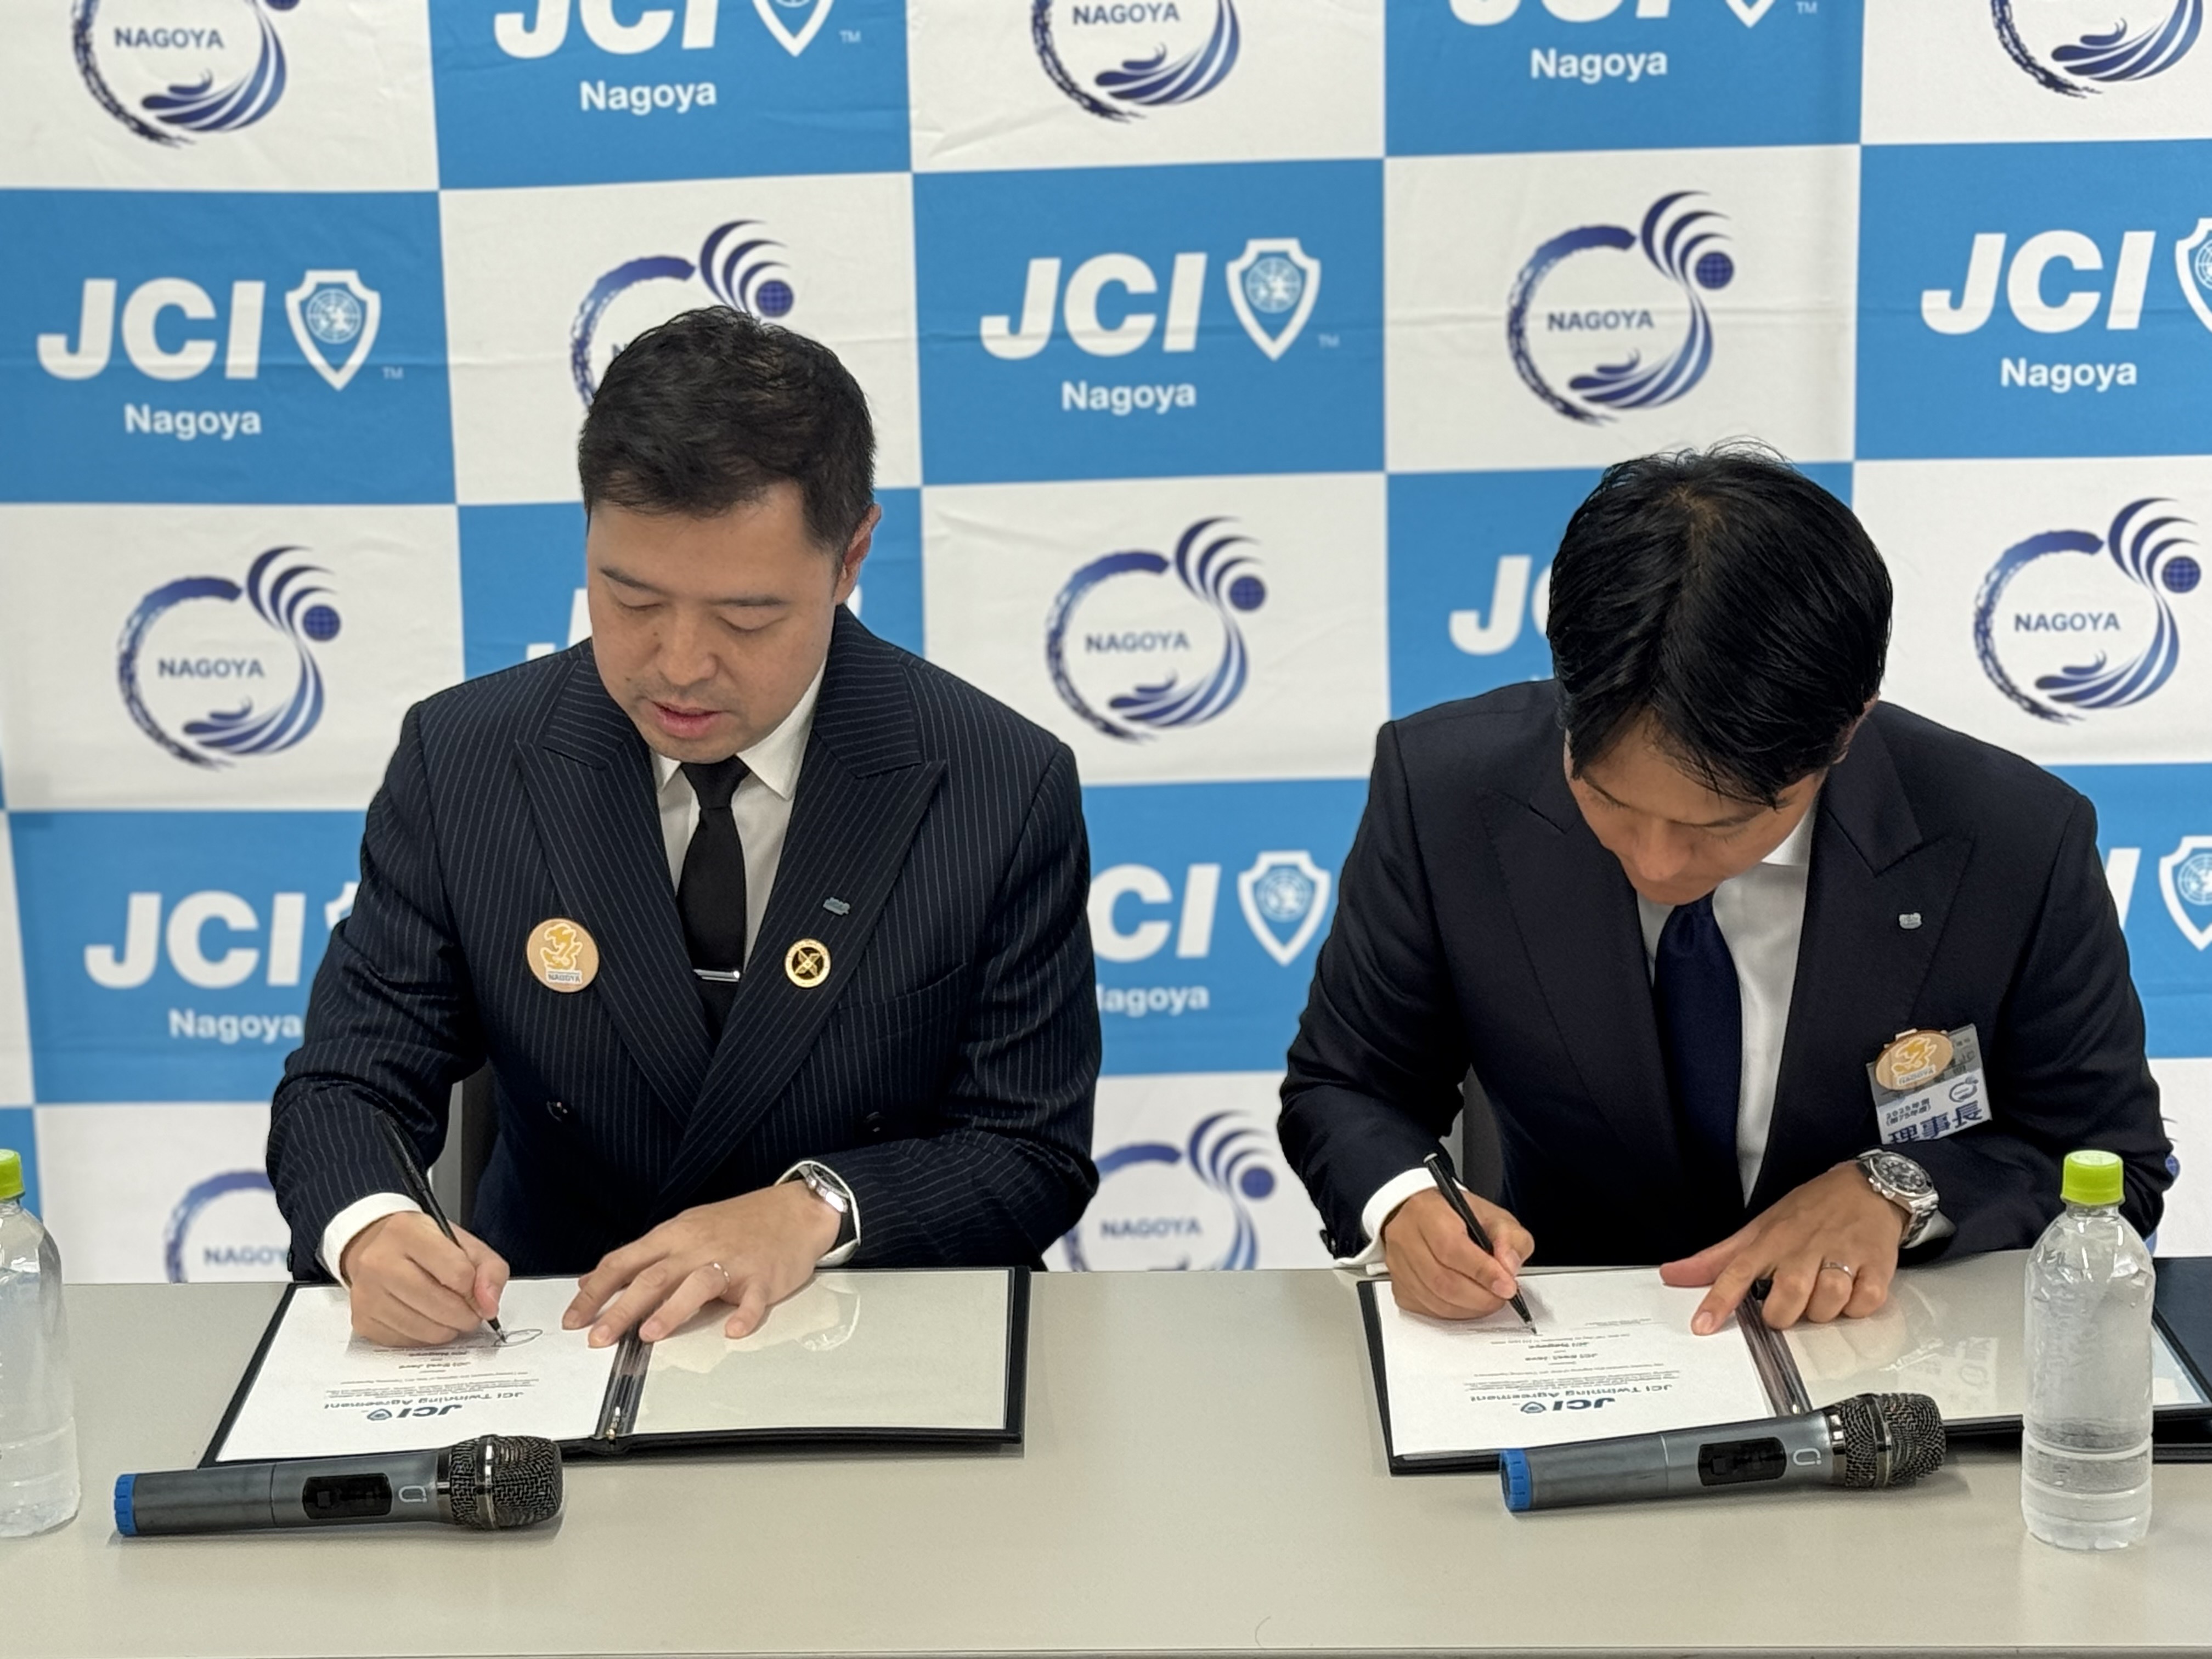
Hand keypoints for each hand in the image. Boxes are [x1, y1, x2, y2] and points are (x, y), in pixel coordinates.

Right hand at [341, 1212, 508, 1347]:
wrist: (377, 1248)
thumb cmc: (423, 1246)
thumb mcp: (464, 1244)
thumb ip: (490, 1270)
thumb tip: (489, 1305)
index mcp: (408, 1232)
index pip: (457, 1273)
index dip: (475, 1289)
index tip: (476, 1292)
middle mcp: (380, 1261)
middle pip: (440, 1305)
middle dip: (465, 1315)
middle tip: (470, 1312)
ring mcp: (367, 1292)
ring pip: (424, 1329)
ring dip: (447, 1329)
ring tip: (448, 1315)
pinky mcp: (362, 1319)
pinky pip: (406, 1342)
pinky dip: (423, 1336)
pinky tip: (425, 1318)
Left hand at [563, 1181, 839, 1347]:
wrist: (795, 1209)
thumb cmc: (738, 1224)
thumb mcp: (684, 1230)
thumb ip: (642, 1257)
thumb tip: (594, 1280)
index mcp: (675, 1235)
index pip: (624, 1262)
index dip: (595, 1291)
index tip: (573, 1318)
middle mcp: (698, 1246)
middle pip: (653, 1276)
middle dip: (621, 1308)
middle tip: (598, 1338)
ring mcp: (732, 1261)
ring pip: (697, 1283)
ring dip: (672, 1309)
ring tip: (650, 1334)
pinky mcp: (763, 1277)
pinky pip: (753, 1299)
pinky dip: (743, 1315)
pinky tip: (733, 1330)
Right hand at [1380, 1188, 1534, 1319]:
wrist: (1425, 1216)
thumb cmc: (1458, 1217)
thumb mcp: (1494, 1217)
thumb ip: (1510, 1239)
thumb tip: (1509, 1267)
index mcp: (1428, 1212)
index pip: (1451, 1247)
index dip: (1482, 1271)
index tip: (1507, 1286)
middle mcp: (1406, 1237)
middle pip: (1442, 1279)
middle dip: (1480, 1296)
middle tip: (1501, 1296)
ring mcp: (1398, 1264)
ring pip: (1434, 1299)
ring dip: (1469, 1307)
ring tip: (1488, 1299)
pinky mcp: (1398, 1286)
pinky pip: (1427, 1310)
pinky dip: (1454, 1313)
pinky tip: (1467, 1303)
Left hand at [1661, 1162, 1907, 1334]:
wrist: (1866, 1187)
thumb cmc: (1809, 1211)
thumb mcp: (1760, 1228)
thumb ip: (1717, 1258)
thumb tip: (1671, 1274)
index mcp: (1771, 1240)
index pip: (1736, 1271)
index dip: (1718, 1301)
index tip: (1702, 1325)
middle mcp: (1804, 1247)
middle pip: (1788, 1296)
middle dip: (1783, 1314)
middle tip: (1787, 1306)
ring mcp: (1842, 1255)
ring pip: (1826, 1303)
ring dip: (1822, 1311)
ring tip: (1821, 1296)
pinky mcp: (1876, 1265)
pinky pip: (1863, 1303)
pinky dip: (1856, 1307)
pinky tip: (1851, 1292)